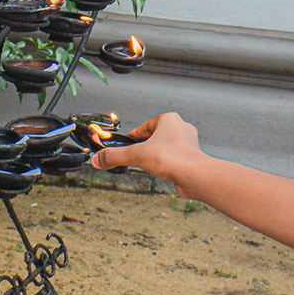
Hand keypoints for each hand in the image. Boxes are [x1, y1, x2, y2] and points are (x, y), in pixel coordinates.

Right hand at [91, 110, 205, 192]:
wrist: (194, 175)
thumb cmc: (174, 158)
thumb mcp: (136, 155)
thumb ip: (115, 156)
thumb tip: (100, 159)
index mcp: (169, 120)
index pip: (145, 126)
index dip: (134, 135)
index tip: (127, 142)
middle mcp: (180, 128)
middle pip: (155, 136)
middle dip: (145, 146)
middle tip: (136, 154)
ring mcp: (187, 143)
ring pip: (165, 147)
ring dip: (156, 155)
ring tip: (148, 163)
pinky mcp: (190, 158)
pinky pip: (173, 158)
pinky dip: (165, 164)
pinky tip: (160, 171)